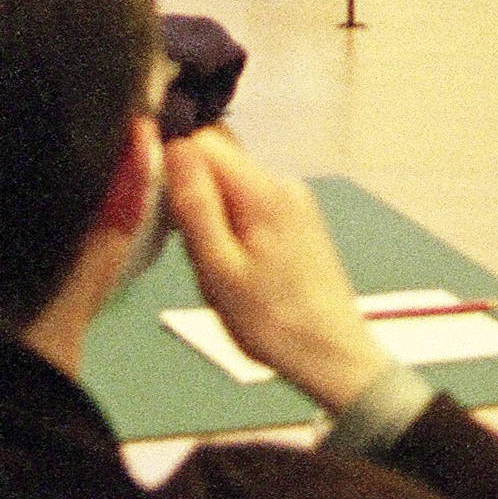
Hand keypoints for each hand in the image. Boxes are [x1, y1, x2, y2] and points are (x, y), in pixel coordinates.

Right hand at [163, 128, 387, 413]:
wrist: (333, 357)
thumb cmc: (272, 322)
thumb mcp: (219, 270)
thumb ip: (195, 206)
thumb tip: (175, 145)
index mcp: (262, 190)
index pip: (202, 140)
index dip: (173, 166)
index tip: (165, 211)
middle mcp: (281, 183)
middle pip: (217, 158)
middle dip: (192, 193)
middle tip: (194, 247)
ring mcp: (293, 200)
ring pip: (230, 183)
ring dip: (211, 214)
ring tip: (217, 266)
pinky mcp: (297, 219)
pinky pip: (249, 202)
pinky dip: (232, 225)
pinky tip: (237, 267)